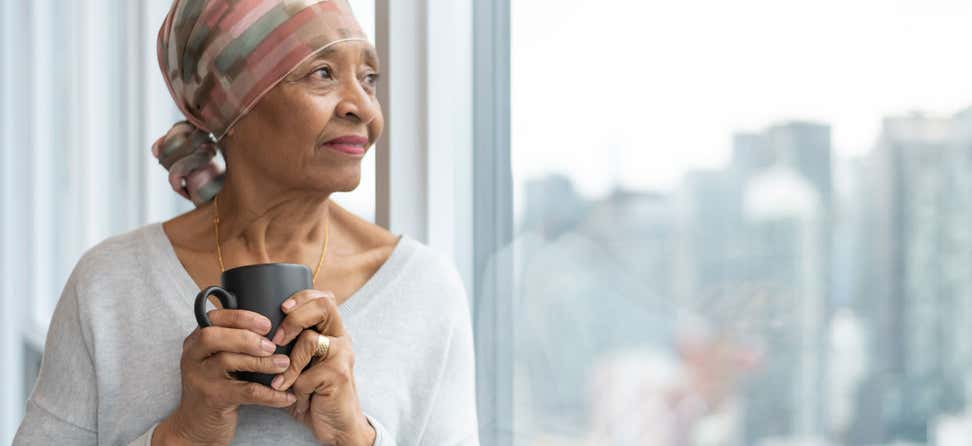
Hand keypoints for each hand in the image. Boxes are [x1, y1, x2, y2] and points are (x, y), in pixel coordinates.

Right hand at [155, 308, 295, 444]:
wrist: (197, 424)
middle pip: (214, 337)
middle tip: (272, 346)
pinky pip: (245, 392)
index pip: (214, 318)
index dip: (241, 317)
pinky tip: (286, 396)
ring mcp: (200, 379)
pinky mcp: (213, 399)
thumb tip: (274, 327)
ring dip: (261, 362)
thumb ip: (234, 342)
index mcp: (195, 341)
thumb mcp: (216, 360)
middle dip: (247, 337)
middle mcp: (193, 357)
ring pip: (228, 361)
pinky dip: (269, 394)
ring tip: (283, 364)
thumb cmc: (216, 384)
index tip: (266, 324)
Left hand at [269, 290, 375, 444]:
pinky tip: (295, 398)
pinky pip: (305, 373)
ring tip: (281, 382)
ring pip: (308, 340)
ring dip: (288, 364)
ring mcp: (343, 355)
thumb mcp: (302, 366)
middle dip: (295, 318)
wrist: (337, 426)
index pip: (323, 298)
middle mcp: (341, 339)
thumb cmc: (313, 394)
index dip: (302, 298)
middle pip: (324, 306)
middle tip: (278, 338)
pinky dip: (294, 387)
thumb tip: (251, 331)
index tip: (281, 308)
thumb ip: (290, 347)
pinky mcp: (338, 374)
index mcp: (332, 332)